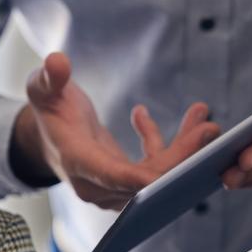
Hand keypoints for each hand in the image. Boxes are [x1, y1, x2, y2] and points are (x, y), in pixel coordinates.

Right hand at [13, 52, 221, 209]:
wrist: (47, 137)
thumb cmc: (48, 111)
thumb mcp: (42, 89)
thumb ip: (49, 78)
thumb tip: (57, 61)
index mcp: (75, 162)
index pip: (110, 175)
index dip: (142, 176)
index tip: (177, 170)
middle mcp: (93, 185)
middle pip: (143, 181)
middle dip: (181, 156)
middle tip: (209, 127)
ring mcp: (110, 189)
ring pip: (155, 178)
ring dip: (183, 151)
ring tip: (204, 120)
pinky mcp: (125, 185)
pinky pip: (154, 172)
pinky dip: (166, 148)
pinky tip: (151, 117)